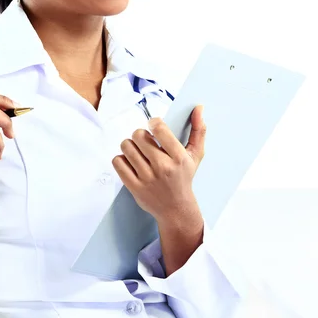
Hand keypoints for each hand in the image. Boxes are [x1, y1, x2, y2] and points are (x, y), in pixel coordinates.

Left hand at [112, 105, 205, 225]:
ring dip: (130, 145)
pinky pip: (118, 162)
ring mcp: (147, 178)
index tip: (154, 126)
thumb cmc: (184, 178)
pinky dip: (122, 159)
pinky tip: (131, 162)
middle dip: (140, 134)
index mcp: (179, 157)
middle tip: (145, 141)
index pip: (159, 128)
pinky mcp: (134, 186)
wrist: (176, 209)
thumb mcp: (195, 155)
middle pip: (138, 135)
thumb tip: (199, 107)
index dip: (153, 123)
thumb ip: (199, 130)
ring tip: (138, 151)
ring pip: (126, 146)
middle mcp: (162, 167)